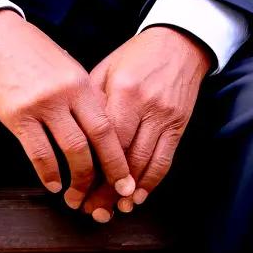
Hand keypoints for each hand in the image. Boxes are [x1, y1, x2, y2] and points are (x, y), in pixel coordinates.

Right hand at [0, 9, 135, 209]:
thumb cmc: (33, 53)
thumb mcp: (66, 67)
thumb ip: (83, 95)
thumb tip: (99, 129)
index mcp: (81, 82)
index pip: (108, 125)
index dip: (118, 157)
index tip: (125, 179)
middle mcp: (65, 93)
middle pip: (94, 141)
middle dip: (104, 174)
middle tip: (108, 196)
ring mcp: (41, 104)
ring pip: (69, 150)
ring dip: (76, 179)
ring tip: (76, 195)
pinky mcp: (17, 115)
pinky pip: (38, 152)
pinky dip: (48, 173)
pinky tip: (52, 183)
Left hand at [79, 25, 210, 221]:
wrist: (178, 43)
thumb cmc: (135, 55)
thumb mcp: (106, 68)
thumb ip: (92, 100)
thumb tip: (73, 133)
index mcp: (123, 90)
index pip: (106, 139)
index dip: (92, 168)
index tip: (77, 188)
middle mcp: (146, 106)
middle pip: (125, 157)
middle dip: (107, 188)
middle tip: (91, 209)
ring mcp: (165, 117)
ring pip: (145, 164)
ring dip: (128, 192)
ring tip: (112, 209)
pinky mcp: (179, 125)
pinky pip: (165, 160)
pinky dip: (151, 182)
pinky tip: (138, 197)